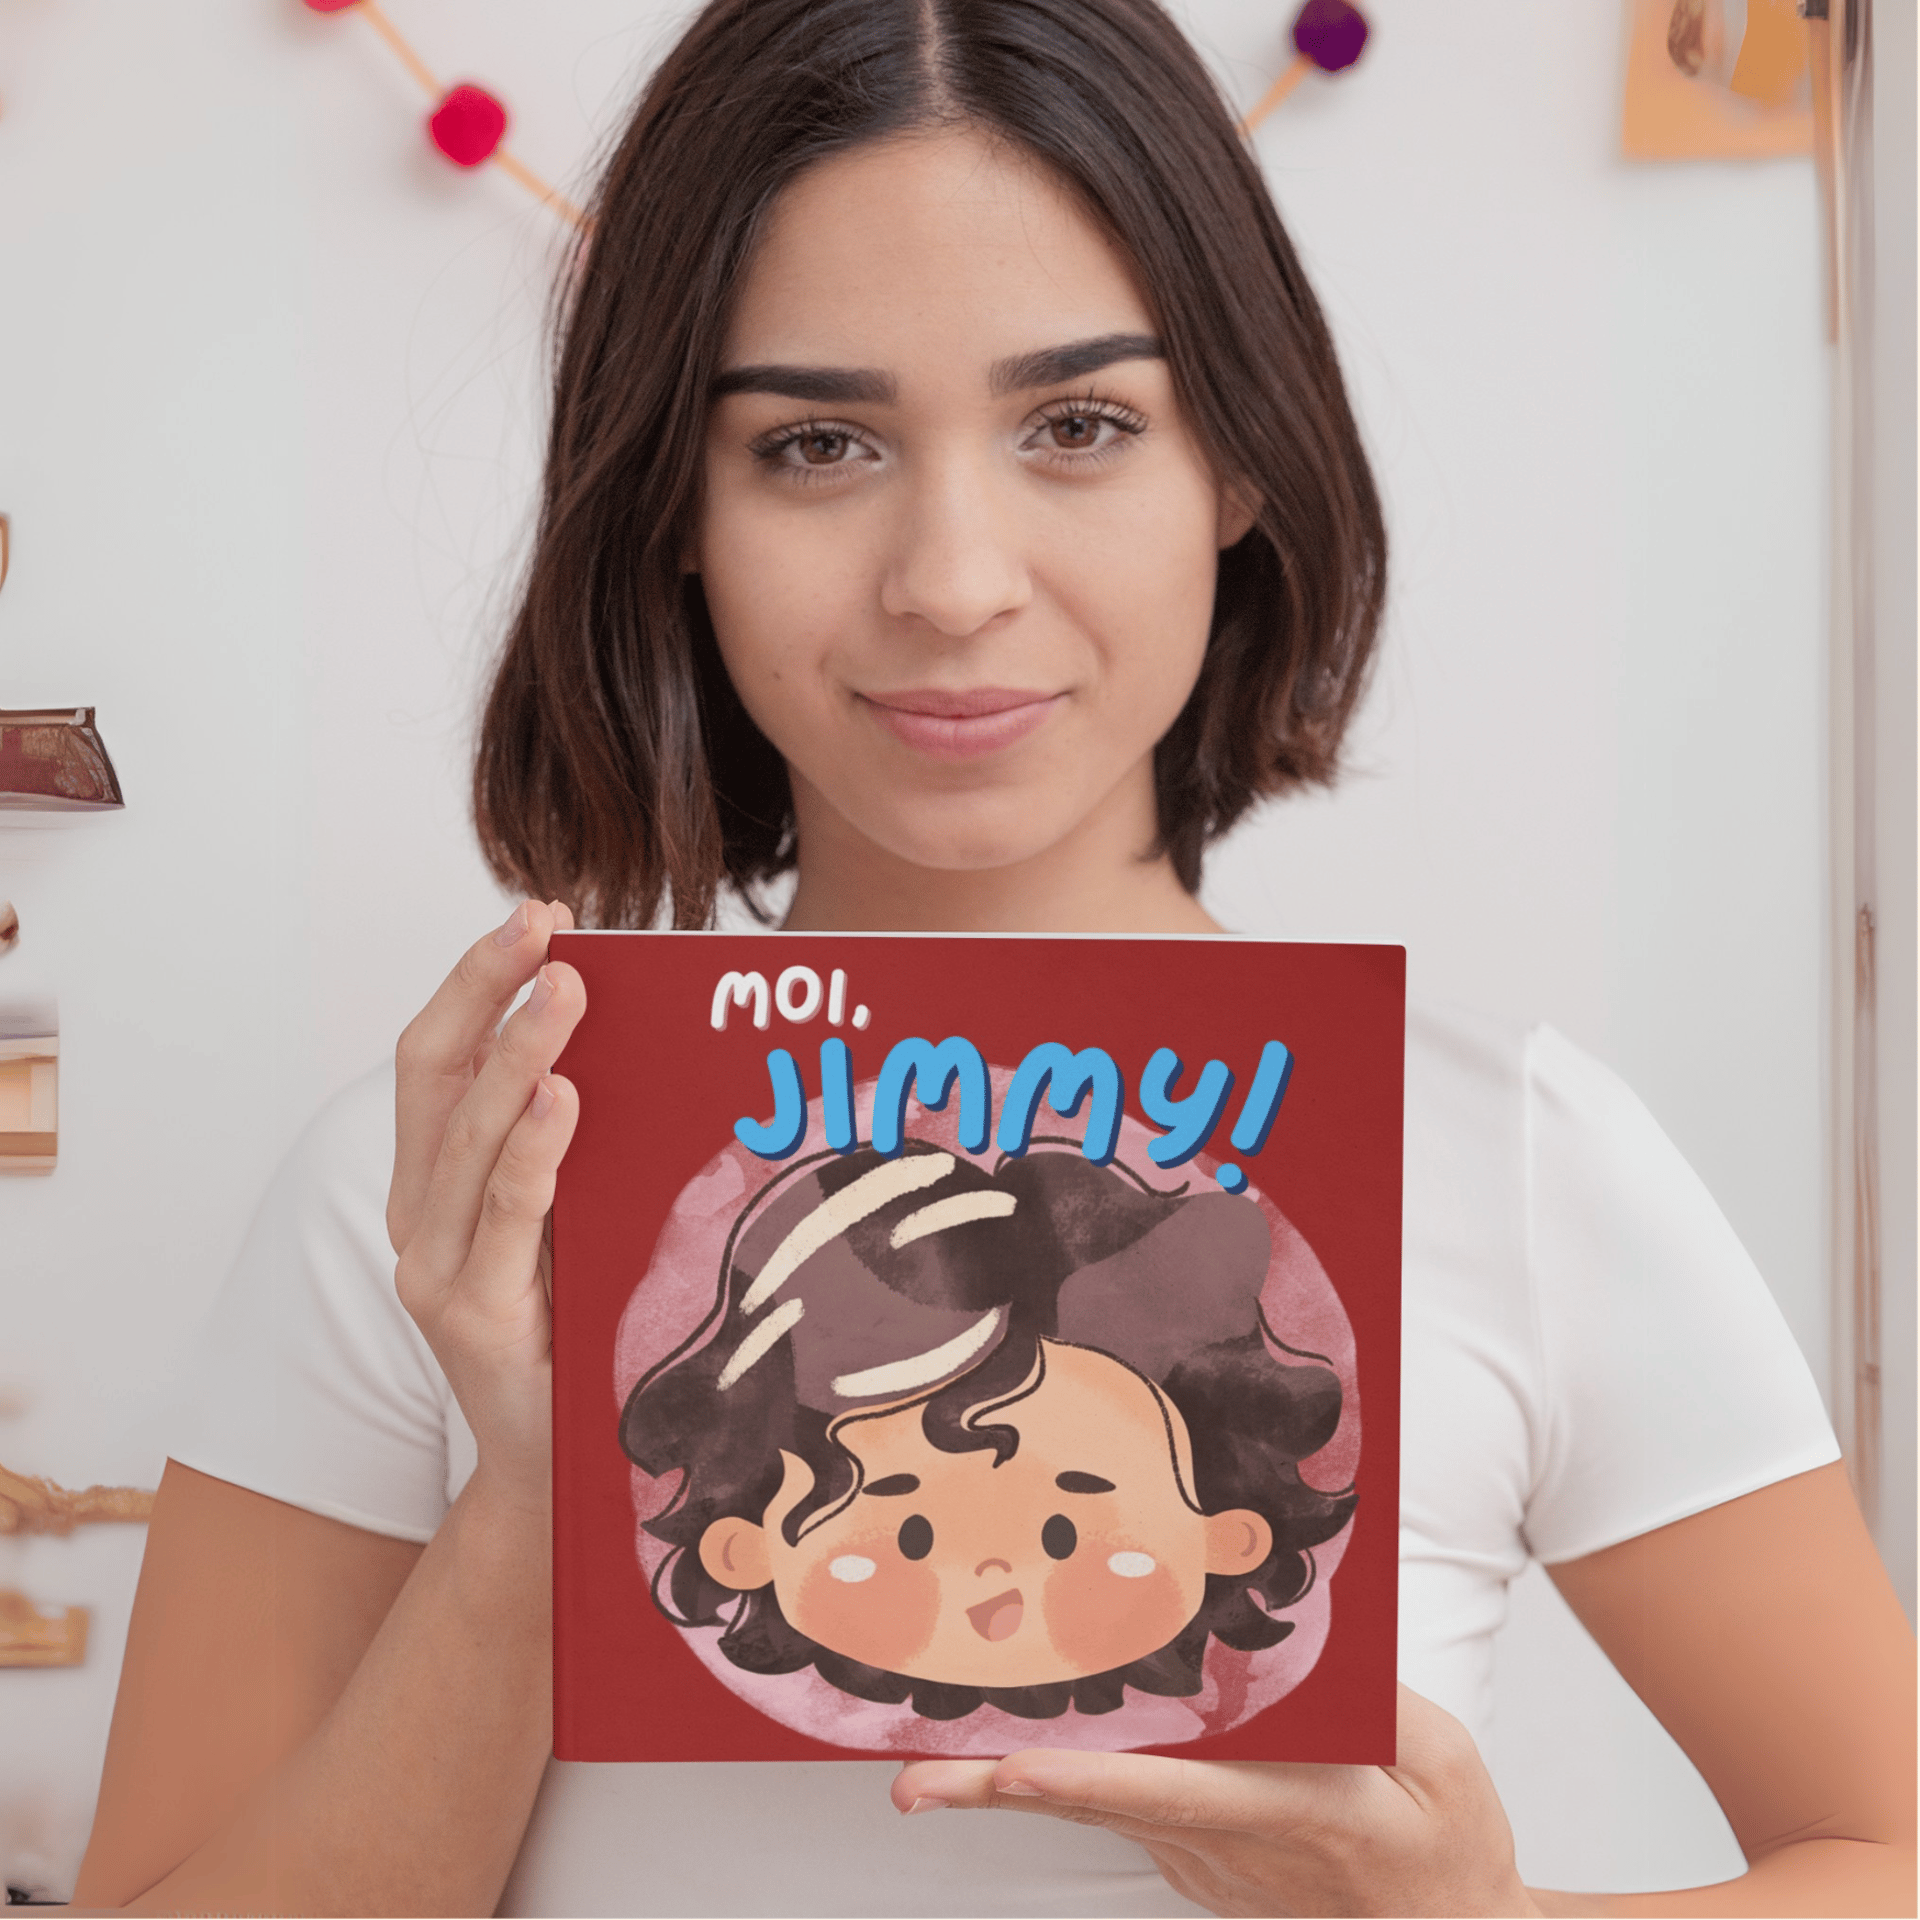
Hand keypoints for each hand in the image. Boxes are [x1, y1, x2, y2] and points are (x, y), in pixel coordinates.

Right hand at [389, 899, 584, 1515]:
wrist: (556, 1471)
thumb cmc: (575, 1330)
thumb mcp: (568, 1219)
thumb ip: (572, 1147)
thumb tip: (635, 1041)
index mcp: (434, 1182)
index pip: (437, 1057)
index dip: (478, 980)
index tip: (538, 917)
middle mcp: (418, 1216)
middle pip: (434, 1074)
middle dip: (485, 988)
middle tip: (545, 926)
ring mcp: (438, 1268)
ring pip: (466, 1136)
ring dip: (518, 1053)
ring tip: (564, 990)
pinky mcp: (474, 1316)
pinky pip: (505, 1216)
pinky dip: (531, 1151)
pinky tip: (563, 1099)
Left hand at [891, 1685, 1539, 1917]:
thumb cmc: (1445, 1851)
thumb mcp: (1441, 1763)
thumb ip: (1377, 1702)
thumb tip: (1311, 1639)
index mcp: (1285, 1813)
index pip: (1165, 1792)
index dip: (1081, 1782)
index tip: (1010, 1770)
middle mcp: (1222, 1844)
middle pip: (1096, 1805)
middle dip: (997, 1791)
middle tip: (909, 1781)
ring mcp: (1202, 1860)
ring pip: (1098, 1806)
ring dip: (1013, 1783)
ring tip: (928, 1763)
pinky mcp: (1196, 1857)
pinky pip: (1122, 1808)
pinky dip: (1068, 1780)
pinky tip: (1018, 1746)